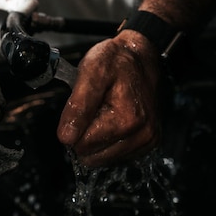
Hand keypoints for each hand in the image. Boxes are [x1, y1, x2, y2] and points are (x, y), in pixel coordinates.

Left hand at [57, 30, 162, 166]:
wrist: (141, 56)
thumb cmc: (116, 61)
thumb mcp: (91, 72)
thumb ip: (78, 106)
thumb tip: (66, 138)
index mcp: (127, 119)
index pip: (83, 144)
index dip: (75, 126)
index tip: (84, 106)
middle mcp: (142, 134)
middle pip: (93, 156)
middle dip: (87, 134)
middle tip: (95, 108)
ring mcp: (147, 140)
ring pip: (103, 159)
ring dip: (98, 139)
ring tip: (105, 113)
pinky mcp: (149, 143)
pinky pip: (116, 156)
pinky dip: (110, 141)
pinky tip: (113, 121)